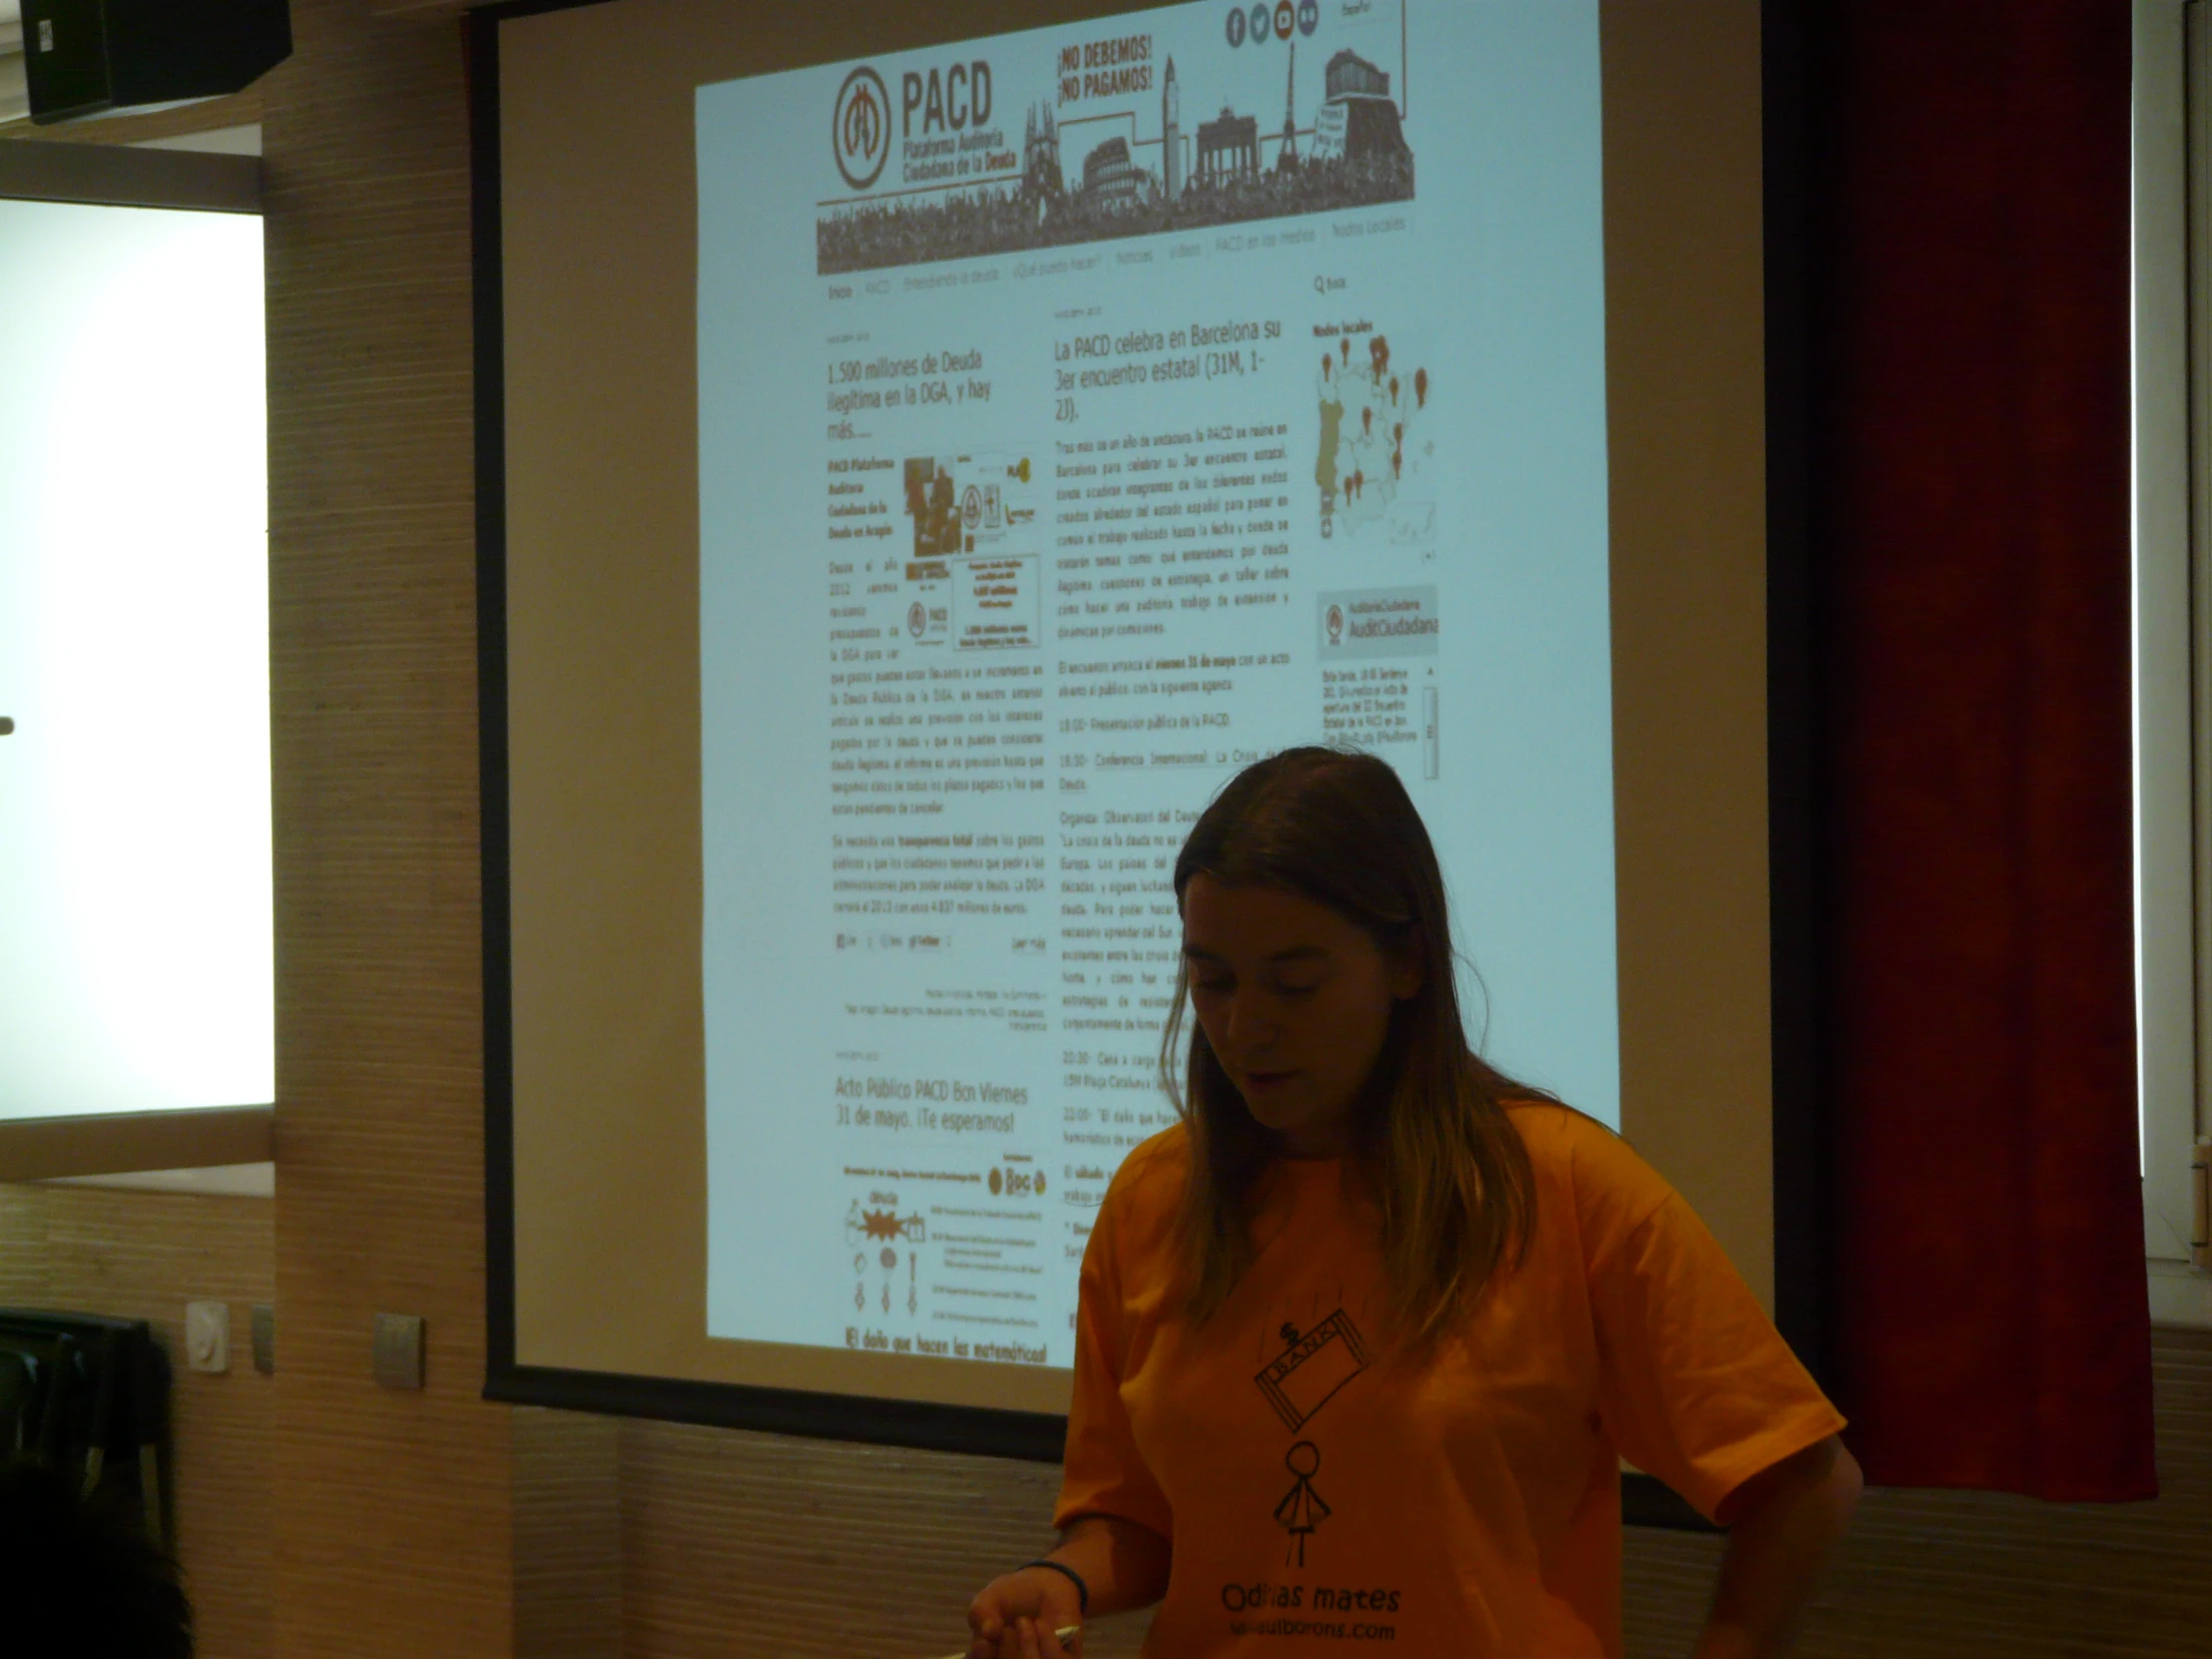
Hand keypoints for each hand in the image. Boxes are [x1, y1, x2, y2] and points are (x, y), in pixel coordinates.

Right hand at [966, 1564, 1083, 1658]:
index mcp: (990, 1656)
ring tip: (1024, 1622)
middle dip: (1005, 1653)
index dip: (982, 1657)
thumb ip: (981, 1612)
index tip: (983, 1643)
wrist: (1045, 1585)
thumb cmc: (1012, 1596)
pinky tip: (1041, 1625)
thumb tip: (986, 1632)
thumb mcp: (990, 1598)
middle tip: (1007, 1629)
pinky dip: (1048, 1642)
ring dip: (1026, 1646)